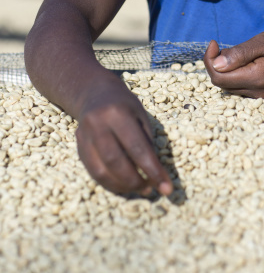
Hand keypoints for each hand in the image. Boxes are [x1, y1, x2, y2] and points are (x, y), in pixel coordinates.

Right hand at [75, 75, 172, 196]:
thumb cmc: (124, 104)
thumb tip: (156, 173)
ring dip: (121, 186)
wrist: (94, 92)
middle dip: (135, 181)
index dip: (152, 170)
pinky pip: (93, 171)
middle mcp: (98, 124)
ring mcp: (84, 135)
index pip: (137, 148)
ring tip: (139, 188)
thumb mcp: (140, 115)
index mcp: (118, 113)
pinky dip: (110, 182)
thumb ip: (146, 141)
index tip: (166, 187)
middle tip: (150, 189)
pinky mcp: (79, 146)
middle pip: (116, 162)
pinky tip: (123, 184)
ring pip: (100, 171)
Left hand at [204, 25, 263, 97]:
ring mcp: (259, 94)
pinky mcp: (261, 91)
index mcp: (256, 79)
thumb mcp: (263, 41)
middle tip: (219, 45)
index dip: (209, 61)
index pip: (219, 78)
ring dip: (223, 69)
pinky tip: (240, 59)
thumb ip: (239, 53)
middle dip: (214, 64)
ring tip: (232, 51)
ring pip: (228, 85)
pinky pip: (237, 85)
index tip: (213, 42)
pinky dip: (232, 72)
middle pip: (221, 83)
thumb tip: (216, 64)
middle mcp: (257, 91)